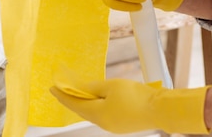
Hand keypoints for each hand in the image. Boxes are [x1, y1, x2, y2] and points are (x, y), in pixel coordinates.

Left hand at [50, 74, 209, 134]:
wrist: (159, 109)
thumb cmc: (136, 96)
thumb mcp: (111, 86)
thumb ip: (93, 87)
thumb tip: (80, 88)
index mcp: (98, 114)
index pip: (74, 104)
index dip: (62, 95)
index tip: (52, 88)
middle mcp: (103, 123)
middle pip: (82, 110)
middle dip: (72, 99)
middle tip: (62, 89)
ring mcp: (113, 125)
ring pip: (93, 113)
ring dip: (84, 102)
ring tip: (78, 92)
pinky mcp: (122, 124)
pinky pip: (103, 114)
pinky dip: (96, 105)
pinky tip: (97, 99)